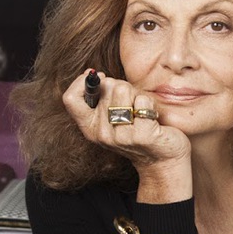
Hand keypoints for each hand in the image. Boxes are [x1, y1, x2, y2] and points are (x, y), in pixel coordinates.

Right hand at [62, 70, 190, 195]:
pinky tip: (152, 117)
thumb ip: (101, 98)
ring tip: (141, 110)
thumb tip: (95, 74)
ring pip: (123, 89)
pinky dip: (150, 104)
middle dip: (123, 87)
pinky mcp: (141, 135)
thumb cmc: (138, 131)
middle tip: (132, 104)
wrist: (162, 159)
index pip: (70, 99)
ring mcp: (121, 136)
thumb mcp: (112, 118)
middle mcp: (102, 134)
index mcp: (90, 128)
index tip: (100, 79)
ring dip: (137, 94)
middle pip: (106, 86)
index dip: (83, 82)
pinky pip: (143, 100)